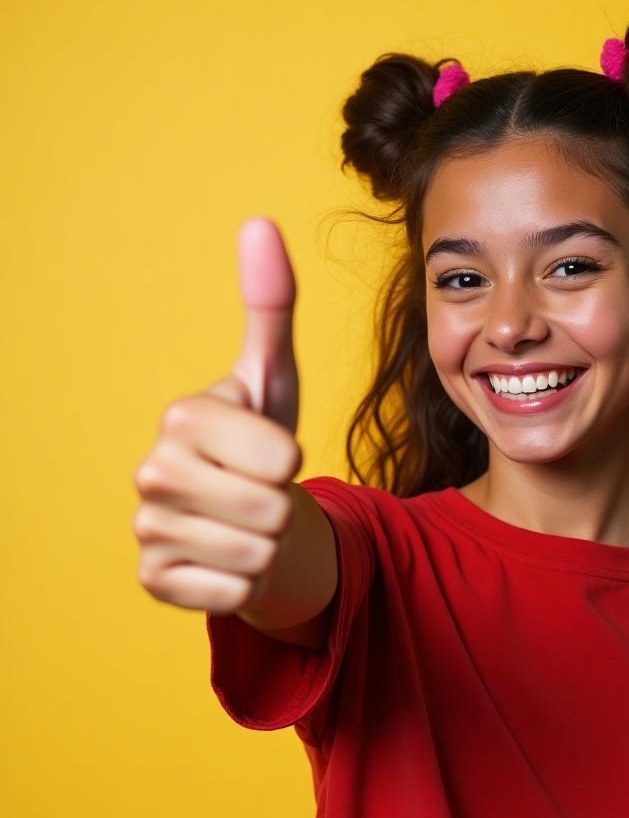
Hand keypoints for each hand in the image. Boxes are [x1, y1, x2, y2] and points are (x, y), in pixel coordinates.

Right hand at [132, 217, 303, 613]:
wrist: (246, 514)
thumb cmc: (261, 443)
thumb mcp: (275, 378)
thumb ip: (271, 306)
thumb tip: (260, 222)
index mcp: (183, 418)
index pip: (281, 459)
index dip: (292, 462)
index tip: (270, 453)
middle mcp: (152, 472)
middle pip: (270, 510)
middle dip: (284, 507)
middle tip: (262, 494)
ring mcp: (148, 530)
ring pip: (256, 556)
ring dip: (269, 546)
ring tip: (248, 524)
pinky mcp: (154, 580)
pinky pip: (232, 594)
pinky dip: (247, 583)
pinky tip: (227, 558)